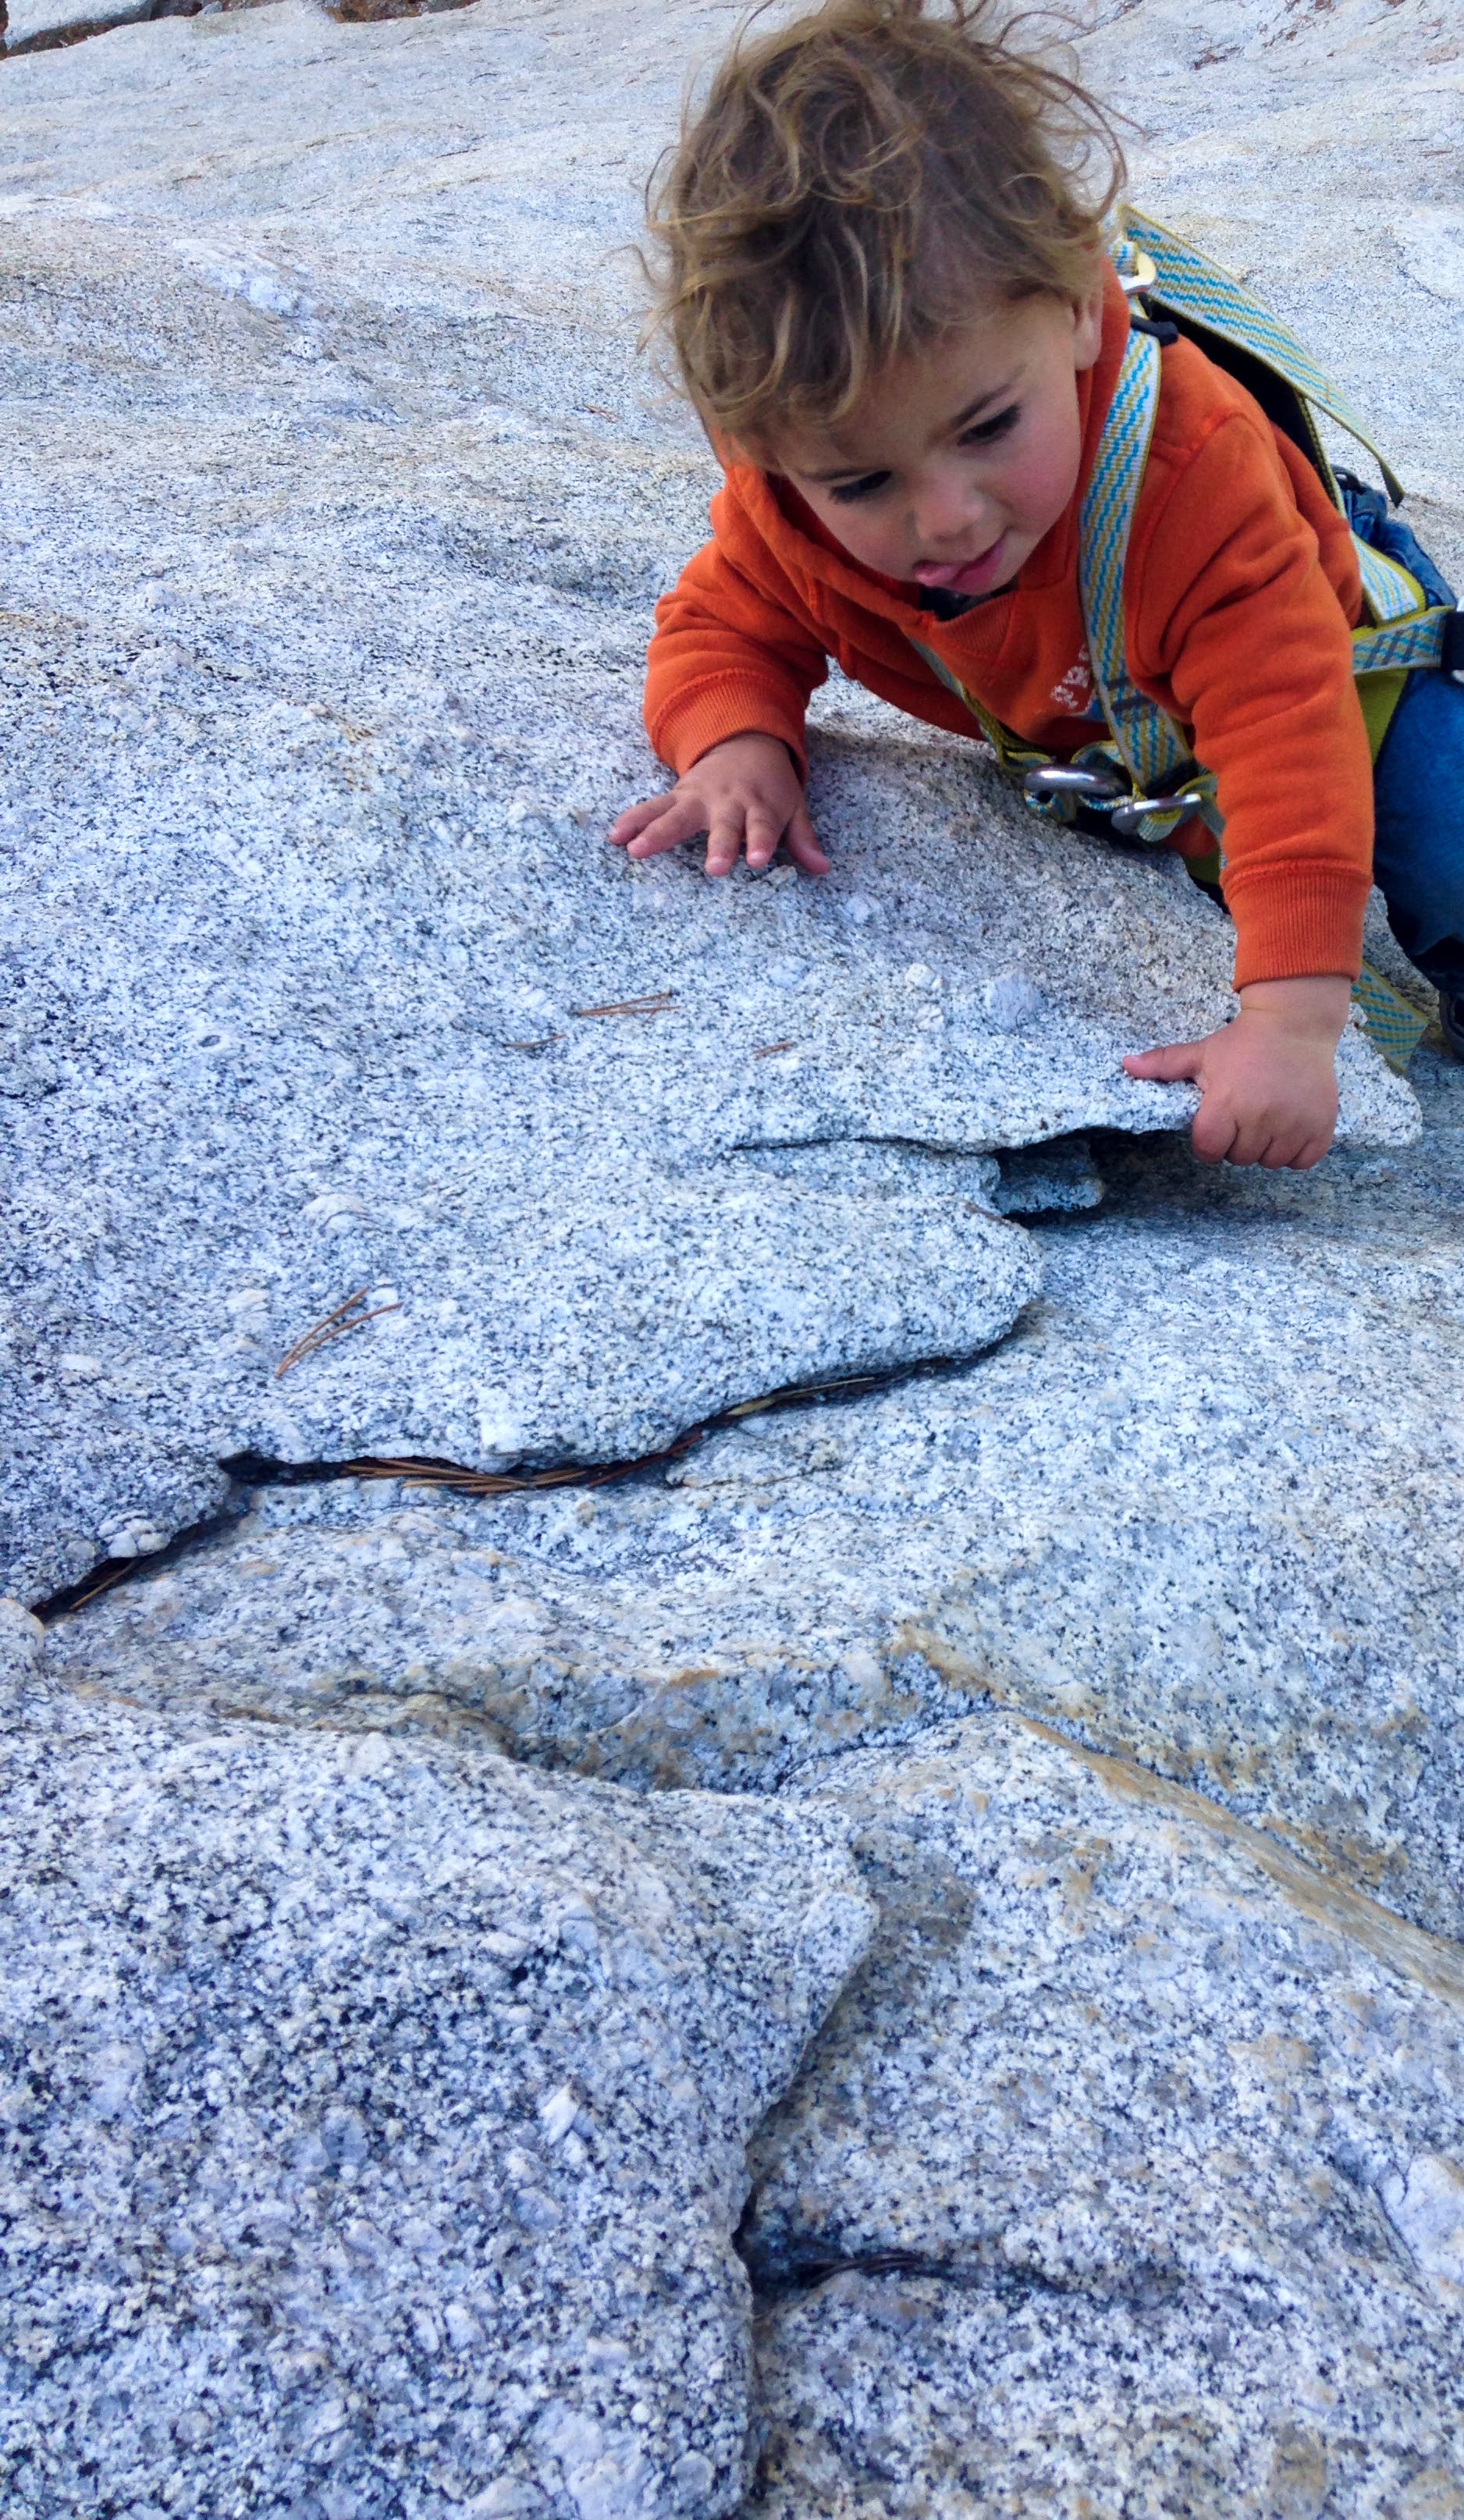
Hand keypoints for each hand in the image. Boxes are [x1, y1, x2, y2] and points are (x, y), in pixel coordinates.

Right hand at [607, 733, 829, 877]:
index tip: (757, 861)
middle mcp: (727, 801)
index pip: (762, 826)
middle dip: (717, 846)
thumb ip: (802, 838)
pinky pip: (651, 808)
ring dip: (656, 832)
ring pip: (677, 815)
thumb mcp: (792, 806)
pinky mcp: (676, 796)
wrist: (744, 742)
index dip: (760, 842)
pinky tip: (615, 837)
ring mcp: (698, 798)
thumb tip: (822, 868)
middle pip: (721, 825)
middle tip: (713, 869)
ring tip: (636, 851)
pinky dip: (633, 820)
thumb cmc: (769, 786)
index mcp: (759, 804)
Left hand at [1122, 975, 1351, 1168]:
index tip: (1217, 1123)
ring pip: (1270, 1163)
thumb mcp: (1202, 1053)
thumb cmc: (1243, 1042)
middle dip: (1238, 1142)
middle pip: (1240, 1159)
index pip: (1209, 1151)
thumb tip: (1125, 1064)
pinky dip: (1296, 1151)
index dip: (1209, 1141)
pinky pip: (1303, 1162)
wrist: (1296, 1024)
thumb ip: (1164, 1064)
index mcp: (1226, 1105)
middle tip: (1245, 1113)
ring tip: (1268, 1117)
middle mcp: (1261, 1119)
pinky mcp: (1321, 1128)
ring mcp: (1294, 1125)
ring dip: (1267, 1148)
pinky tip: (1290, 1126)